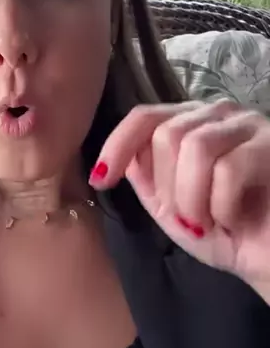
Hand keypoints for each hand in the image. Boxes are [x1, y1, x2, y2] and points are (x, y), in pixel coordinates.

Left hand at [89, 100, 269, 302]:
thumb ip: (147, 181)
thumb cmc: (227, 233)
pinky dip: (222, 205)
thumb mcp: (173, 210)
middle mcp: (217, 113)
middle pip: (168, 133)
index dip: (117, 145)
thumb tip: (122, 157)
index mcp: (190, 123)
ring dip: (192, 198)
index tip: (100, 180)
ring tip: (208, 224)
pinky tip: (233, 220)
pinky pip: (230, 168)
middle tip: (188, 220)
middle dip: (168, 187)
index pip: (145, 116)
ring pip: (196, 146)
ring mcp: (248, 124)